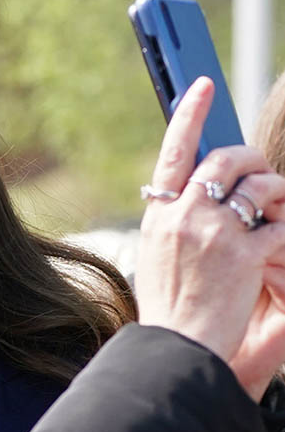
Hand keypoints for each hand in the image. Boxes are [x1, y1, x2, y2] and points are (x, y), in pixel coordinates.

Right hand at [135, 77, 284, 398]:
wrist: (177, 345)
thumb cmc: (170, 306)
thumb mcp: (159, 255)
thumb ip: (176, 220)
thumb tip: (200, 192)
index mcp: (159, 214)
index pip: (174, 150)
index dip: (189, 114)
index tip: (203, 86)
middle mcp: (184, 215)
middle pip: (226, 160)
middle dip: (252, 160)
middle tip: (262, 176)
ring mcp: (214, 232)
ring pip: (260, 186)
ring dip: (278, 195)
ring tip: (276, 214)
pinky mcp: (246, 254)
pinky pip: (282, 225)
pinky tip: (278, 248)